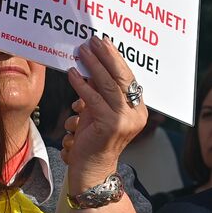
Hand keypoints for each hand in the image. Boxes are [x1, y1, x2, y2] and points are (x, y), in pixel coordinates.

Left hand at [62, 36, 147, 188]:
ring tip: (81, 51)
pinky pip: (95, 100)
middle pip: (122, 77)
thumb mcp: (99, 113)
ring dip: (93, 65)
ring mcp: (125, 120)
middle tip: (93, 40)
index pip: (128, 78)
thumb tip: (87, 68)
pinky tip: (73, 74)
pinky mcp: (111, 125)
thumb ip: (99, 94)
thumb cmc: (93, 142)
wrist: (91, 172)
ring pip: (109, 85)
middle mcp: (136, 113)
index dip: (116, 59)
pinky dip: (82, 85)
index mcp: (138, 109)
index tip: (103, 43)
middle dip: (107, 56)